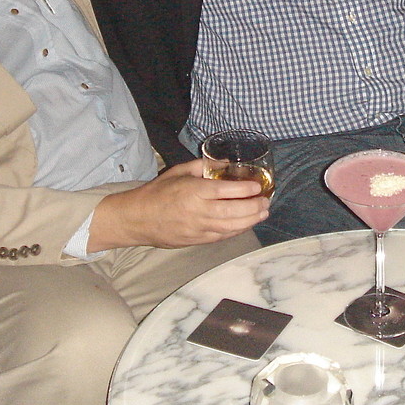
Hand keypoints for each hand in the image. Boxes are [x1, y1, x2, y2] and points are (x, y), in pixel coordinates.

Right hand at [88, 159, 268, 251]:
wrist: (138, 219)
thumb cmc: (158, 192)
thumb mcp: (179, 171)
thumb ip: (204, 166)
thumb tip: (227, 164)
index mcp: (193, 191)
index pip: (226, 191)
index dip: (246, 189)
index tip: (257, 186)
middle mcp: (198, 211)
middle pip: (234, 211)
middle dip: (254, 207)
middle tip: (266, 201)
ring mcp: (198, 229)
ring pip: (231, 227)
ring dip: (250, 220)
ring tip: (262, 213)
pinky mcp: (197, 240)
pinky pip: (223, 236)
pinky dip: (237, 230)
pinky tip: (246, 224)